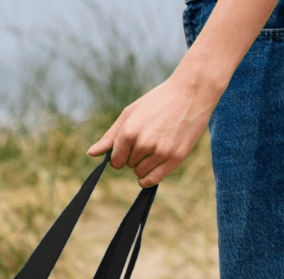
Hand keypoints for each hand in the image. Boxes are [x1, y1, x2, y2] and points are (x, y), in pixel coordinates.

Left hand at [87, 74, 221, 186]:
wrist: (192, 93)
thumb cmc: (158, 101)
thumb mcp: (131, 113)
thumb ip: (110, 136)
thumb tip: (91, 153)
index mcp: (129, 131)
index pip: (115, 160)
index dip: (119, 156)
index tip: (128, 147)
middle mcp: (143, 143)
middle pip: (128, 166)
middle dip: (134, 156)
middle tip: (148, 138)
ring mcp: (160, 152)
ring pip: (140, 174)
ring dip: (144, 165)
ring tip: (155, 146)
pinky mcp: (175, 158)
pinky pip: (153, 180)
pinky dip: (148, 179)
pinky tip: (151, 170)